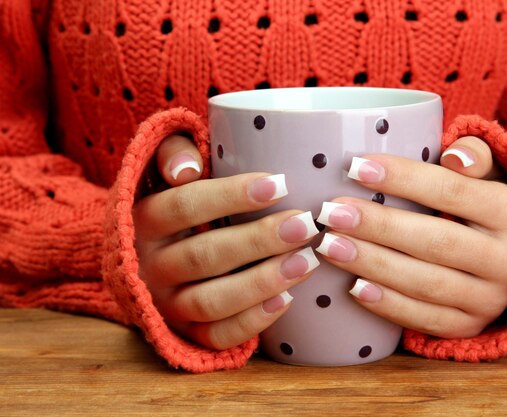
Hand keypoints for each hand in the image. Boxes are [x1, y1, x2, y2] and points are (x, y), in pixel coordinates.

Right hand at [133, 135, 319, 349]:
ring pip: (212, 301)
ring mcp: (165, 304)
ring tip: (306, 262)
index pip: (185, 206)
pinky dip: (251, 322)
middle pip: (204, 256)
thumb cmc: (172, 204)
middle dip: (259, 240)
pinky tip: (287, 300)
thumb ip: (173, 154)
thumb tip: (187, 169)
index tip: (280, 185)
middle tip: (305, 225)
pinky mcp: (182, 333)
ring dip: (262, 282)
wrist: (141, 258)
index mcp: (143, 220)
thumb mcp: (162, 171)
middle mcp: (149, 266)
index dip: (231, 196)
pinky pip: (216, 336)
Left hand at [314, 136, 506, 337]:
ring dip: (374, 265)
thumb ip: (476, 156)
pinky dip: (389, 305)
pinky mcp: (472, 328)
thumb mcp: (493, 176)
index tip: (357, 167)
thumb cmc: (486, 209)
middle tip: (332, 213)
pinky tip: (354, 287)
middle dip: (379, 226)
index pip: (453, 191)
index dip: (404, 178)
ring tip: (330, 246)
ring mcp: (492, 300)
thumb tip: (454, 157)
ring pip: (428, 284)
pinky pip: (427, 320)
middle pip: (437, 242)